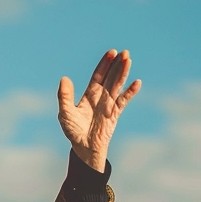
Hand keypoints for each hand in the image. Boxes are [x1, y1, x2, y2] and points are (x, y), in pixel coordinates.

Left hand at [58, 49, 140, 172]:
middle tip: (124, 53)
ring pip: (118, 85)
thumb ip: (65, 96)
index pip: (98, 75)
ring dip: (123, 72)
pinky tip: (136, 83)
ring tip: (128, 60)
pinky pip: (124, 101)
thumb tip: (64, 79)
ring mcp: (109, 104)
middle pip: (111, 77)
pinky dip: (130, 92)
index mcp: (89, 94)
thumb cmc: (73, 130)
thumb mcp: (66, 112)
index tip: (111, 53)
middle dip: (117, 65)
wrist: (83, 148)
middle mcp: (101, 96)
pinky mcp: (115, 113)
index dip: (104, 64)